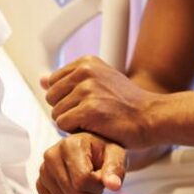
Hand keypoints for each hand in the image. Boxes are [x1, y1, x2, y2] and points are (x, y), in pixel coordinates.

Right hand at [37, 132, 124, 193]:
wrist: (91, 150)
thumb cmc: (103, 151)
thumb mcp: (116, 155)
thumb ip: (115, 169)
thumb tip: (113, 185)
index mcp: (69, 145)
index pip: (82, 181)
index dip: (97, 185)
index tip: (101, 175)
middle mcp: (51, 156)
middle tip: (93, 181)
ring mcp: (43, 172)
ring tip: (84, 183)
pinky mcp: (40, 185)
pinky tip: (74, 190)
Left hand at [41, 56, 158, 148]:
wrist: (151, 117)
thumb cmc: (127, 104)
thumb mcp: (99, 82)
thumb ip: (69, 80)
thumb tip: (42, 79)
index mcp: (86, 62)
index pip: (53, 83)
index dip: (67, 98)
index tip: (87, 102)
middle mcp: (85, 71)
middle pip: (51, 98)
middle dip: (66, 110)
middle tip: (91, 114)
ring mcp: (87, 89)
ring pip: (56, 113)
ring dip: (72, 123)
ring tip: (95, 121)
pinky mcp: (89, 109)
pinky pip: (63, 125)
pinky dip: (76, 131)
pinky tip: (95, 127)